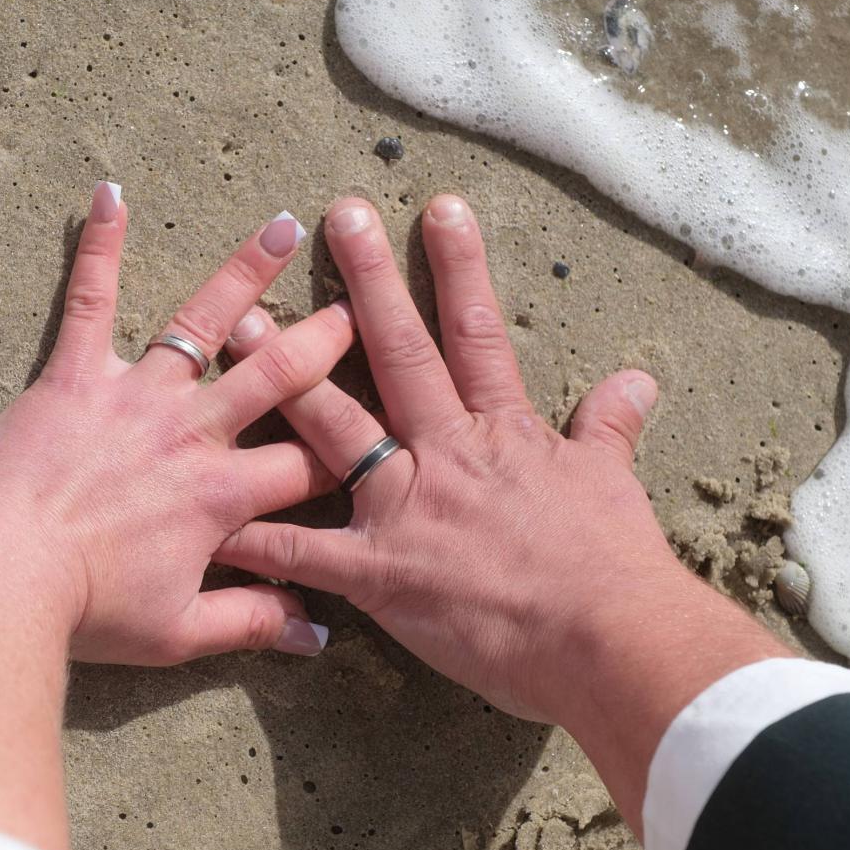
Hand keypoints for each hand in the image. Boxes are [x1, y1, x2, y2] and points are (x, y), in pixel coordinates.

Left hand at [0, 185, 348, 664]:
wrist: (4, 577)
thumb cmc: (88, 610)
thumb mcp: (180, 631)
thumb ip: (253, 622)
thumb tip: (317, 634)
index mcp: (224, 495)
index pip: (306, 465)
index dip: (347, 449)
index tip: (382, 425)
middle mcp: (192, 432)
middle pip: (276, 375)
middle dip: (326, 338)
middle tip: (363, 303)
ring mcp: (135, 394)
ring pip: (202, 323)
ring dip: (246, 273)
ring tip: (285, 225)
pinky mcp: (74, 375)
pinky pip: (90, 299)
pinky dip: (100, 247)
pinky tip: (109, 194)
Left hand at [214, 195, 706, 722]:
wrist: (607, 640)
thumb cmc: (614, 567)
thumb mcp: (613, 484)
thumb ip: (608, 427)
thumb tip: (637, 380)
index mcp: (501, 431)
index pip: (475, 333)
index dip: (458, 268)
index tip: (438, 209)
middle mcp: (445, 453)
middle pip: (398, 353)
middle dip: (366, 282)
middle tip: (338, 217)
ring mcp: (405, 507)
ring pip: (333, 426)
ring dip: (284, 375)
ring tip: (242, 322)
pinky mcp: (378, 571)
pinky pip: (302, 551)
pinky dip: (256, 538)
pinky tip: (212, 515)